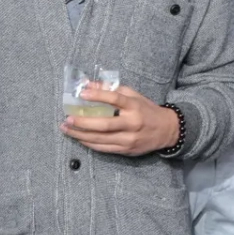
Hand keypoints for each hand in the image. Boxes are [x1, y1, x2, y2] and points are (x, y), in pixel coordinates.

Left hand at [61, 83, 180, 155]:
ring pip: (101, 139)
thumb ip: (113, 90)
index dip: (98, 95)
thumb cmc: (147, 110)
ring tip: (66, 129)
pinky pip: (104, 148)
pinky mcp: (126, 150)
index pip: (115, 99)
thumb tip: (89, 84)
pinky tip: (79, 138)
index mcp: (135, 106)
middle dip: (83, 122)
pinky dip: (89, 143)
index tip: (82, 93)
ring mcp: (129, 139)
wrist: (167, 130)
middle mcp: (132, 123)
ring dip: (80, 134)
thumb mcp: (134, 96)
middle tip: (68, 118)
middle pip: (104, 124)